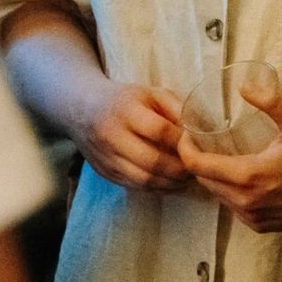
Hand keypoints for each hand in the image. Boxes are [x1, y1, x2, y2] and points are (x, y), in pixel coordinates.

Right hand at [70, 81, 191, 192]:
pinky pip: (135, 187)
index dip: (182, 140)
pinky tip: (170, 183)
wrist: (80, 108)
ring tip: (187, 179)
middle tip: (196, 169)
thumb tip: (200, 130)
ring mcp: (106, 158)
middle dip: (179, 169)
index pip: (159, 130)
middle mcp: (112, 135)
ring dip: (170, 184)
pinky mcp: (105, 173)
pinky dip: (156, 189)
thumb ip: (175, 108)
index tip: (197, 144)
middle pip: (152, 161)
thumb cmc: (123, 99)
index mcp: (125, 109)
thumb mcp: (150, 93)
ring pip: (144, 180)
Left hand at [177, 81, 281, 232]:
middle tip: (202, 144)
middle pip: (206, 182)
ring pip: (220, 197)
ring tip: (221, 159)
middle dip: (200, 163)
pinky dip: (233, 195)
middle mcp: (247, 202)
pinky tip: (242, 180)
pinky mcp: (264, 227)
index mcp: (247, 176)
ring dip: (216, 180)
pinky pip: (236, 211)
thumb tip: (244, 86)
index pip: (198, 166)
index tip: (186, 136)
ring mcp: (255, 218)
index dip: (185, 149)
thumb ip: (269, 101)